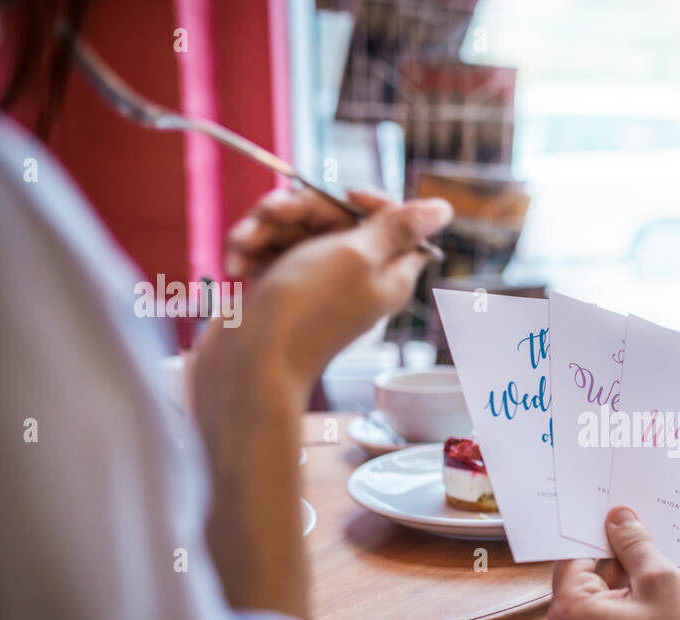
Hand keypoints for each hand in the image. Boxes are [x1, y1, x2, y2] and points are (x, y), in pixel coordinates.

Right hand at [197, 187, 452, 398]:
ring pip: (293, 230)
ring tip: (242, 246)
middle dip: (297, 208)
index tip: (344, 195)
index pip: (394, 221)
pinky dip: (250, 251)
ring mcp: (314, 283)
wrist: (247, 364)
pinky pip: (268, 251)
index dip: (369, 201)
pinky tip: (236, 265)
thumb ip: (397, 229)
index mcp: (389, 272)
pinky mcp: (279, 289)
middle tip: (272, 215)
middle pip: (335, 217)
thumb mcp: (357, 257)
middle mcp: (355, 276)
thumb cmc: (305, 307)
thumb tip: (443, 208)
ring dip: (264, 228)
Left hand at [549, 508, 679, 619]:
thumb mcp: (663, 582)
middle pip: (592, 575)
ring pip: (611, 597)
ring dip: (639, 576)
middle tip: (654, 527)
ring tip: (674, 555)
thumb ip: (635, 545)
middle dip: (624, 552)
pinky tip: (675, 585)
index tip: (621, 510)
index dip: (601, 529)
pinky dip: (642, 601)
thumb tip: (619, 520)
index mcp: (570, 612)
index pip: (576, 553)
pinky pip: (620, 619)